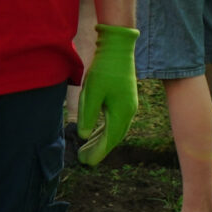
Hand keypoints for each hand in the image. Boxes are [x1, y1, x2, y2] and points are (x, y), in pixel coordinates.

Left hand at [77, 25, 138, 164]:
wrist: (118, 48)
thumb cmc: (104, 69)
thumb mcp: (92, 92)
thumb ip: (88, 115)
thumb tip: (84, 135)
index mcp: (122, 112)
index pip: (109, 139)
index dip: (98, 152)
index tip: (86, 163)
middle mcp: (128, 111)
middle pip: (113, 137)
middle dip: (99, 149)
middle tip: (83, 160)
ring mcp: (128, 105)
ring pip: (114, 129)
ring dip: (101, 140)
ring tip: (86, 150)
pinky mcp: (124, 99)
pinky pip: (114, 120)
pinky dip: (105, 130)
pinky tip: (96, 133)